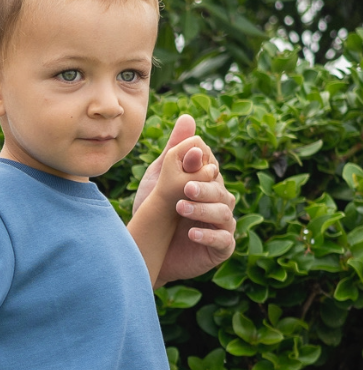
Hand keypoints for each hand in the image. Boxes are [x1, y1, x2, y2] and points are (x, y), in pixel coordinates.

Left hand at [133, 114, 235, 284]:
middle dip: (204, 187)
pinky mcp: (221, 249)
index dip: (204, 166)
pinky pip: (224, 241)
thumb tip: (188, 118)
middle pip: (221, 190)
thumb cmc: (154, 214)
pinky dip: (209, 235)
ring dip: (203, 209)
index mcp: (208, 184)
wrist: (145, 252)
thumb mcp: (160, 181)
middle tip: (185, 187)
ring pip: (223, 213)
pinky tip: (192, 233)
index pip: (213, 170)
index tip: (190, 160)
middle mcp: (219, 203)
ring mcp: (222, 226)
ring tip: (181, 207)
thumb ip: (175, 152)